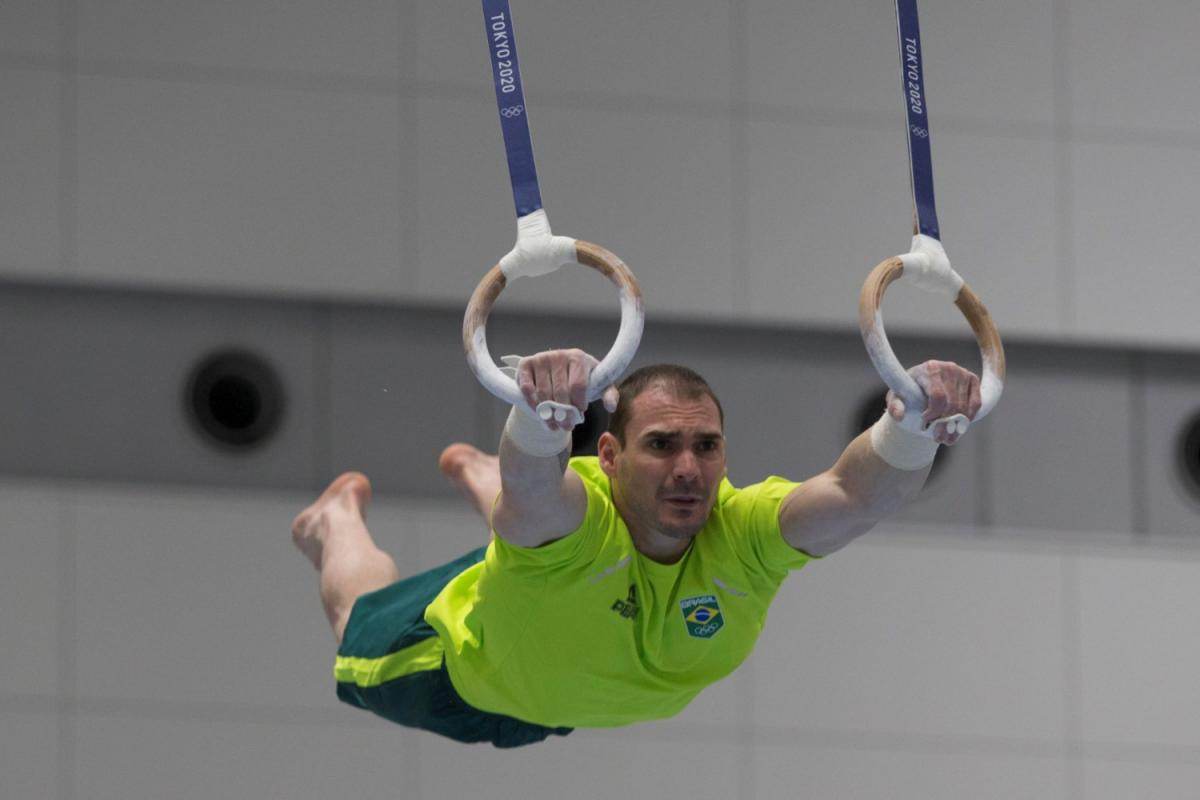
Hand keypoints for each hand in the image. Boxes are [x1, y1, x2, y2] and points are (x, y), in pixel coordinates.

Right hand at [503, 349, 619, 430]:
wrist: (560, 368)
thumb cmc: (582, 377)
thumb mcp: (599, 384)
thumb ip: (609, 395)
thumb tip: (611, 407)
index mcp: (578, 357)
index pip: (578, 385)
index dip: (578, 403)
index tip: (580, 413)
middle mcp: (559, 355)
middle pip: (560, 391)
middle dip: (564, 413)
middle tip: (566, 426)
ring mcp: (541, 358)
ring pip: (543, 393)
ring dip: (548, 413)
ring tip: (554, 424)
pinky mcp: (526, 364)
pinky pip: (527, 388)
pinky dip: (532, 403)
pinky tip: (540, 412)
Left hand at [886, 360, 981, 444]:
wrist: (921, 382)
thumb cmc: (907, 390)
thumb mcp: (896, 398)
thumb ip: (895, 406)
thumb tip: (899, 416)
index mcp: (929, 369)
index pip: (938, 396)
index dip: (934, 414)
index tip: (926, 424)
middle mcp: (948, 368)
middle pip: (952, 403)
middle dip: (945, 424)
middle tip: (938, 438)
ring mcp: (962, 372)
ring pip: (964, 406)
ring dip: (957, 426)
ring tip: (947, 438)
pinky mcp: (972, 379)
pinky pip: (975, 404)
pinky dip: (968, 418)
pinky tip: (959, 429)